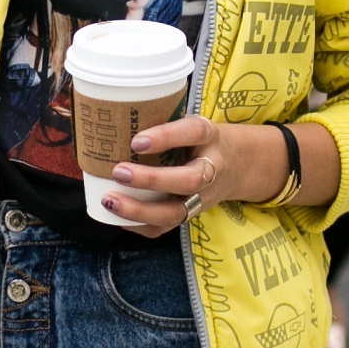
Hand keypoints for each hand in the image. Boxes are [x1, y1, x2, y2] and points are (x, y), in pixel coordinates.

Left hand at [101, 115, 274, 238]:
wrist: (239, 164)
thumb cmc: (202, 139)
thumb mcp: (192, 121)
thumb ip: (164, 121)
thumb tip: (115, 119)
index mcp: (211, 136)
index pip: (194, 132)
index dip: (166, 137)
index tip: (136, 140)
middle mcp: (212, 169)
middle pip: (189, 180)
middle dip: (152, 180)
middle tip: (118, 171)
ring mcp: (202, 197)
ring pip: (176, 212)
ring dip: (140, 210)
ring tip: (110, 200)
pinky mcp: (191, 215)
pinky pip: (164, 228)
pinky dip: (138, 225)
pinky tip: (115, 215)